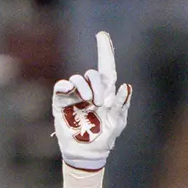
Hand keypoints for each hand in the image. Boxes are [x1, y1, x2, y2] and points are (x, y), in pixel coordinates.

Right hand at [52, 31, 132, 169]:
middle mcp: (90, 91)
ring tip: (89, 103)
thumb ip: (122, 105)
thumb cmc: (105, 137)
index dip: (105, 51)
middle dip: (97, 85)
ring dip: (84, 87)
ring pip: (78, 78)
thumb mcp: (118, 122)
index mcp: (105, 93)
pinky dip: (65, 85)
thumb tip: (126, 86)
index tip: (102, 34)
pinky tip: (70, 90)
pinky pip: (61, 86)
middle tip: (99, 102)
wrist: (87, 153)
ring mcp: (75, 95)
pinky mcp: (62, 102)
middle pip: (92, 74)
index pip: (106, 68)